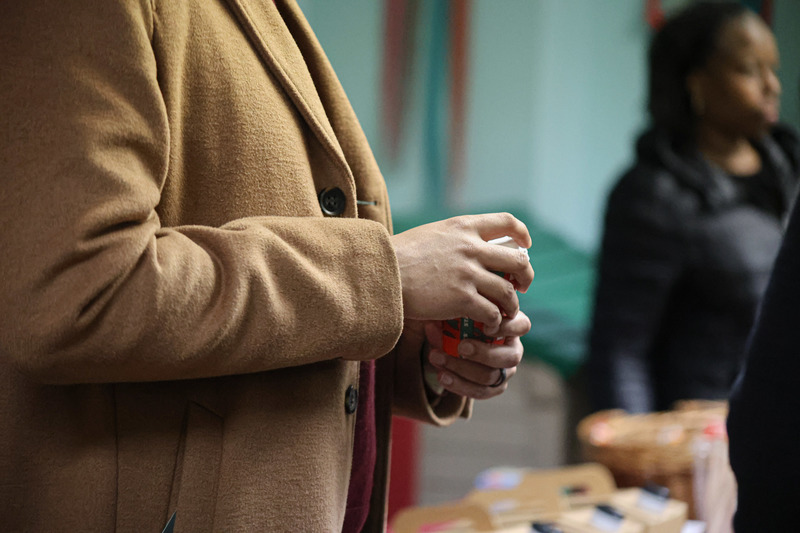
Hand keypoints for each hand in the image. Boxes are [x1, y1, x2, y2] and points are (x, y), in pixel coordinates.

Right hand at [391, 213, 533, 334]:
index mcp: (463, 227)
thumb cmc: (397, 257)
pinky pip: (492, 313)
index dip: (522, 234)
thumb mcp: (429, 234)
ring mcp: (468, 273)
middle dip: (526, 275)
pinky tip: (488, 327)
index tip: (525, 245)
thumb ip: (452, 239)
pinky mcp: (462, 298)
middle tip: (522, 286)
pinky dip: (494, 323)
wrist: (381, 273)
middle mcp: (471, 247)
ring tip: (505, 314)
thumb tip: (462, 247)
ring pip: (508, 291)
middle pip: (517, 259)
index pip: (506, 222)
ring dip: (511, 305)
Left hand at [424, 311, 530, 398]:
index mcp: (511, 326)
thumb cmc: (460, 321)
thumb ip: (449, 318)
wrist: (453, 344)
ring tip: (438, 358)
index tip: (486, 328)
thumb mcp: (457, 315)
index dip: (508, 328)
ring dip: (462, 369)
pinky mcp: (493, 388)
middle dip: (484, 354)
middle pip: (510, 357)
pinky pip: (479, 392)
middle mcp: (513, 350)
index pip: (522, 326)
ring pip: (491, 376)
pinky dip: (458, 385)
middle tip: (461, 347)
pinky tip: (442, 376)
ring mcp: (505, 371)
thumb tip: (431, 325)